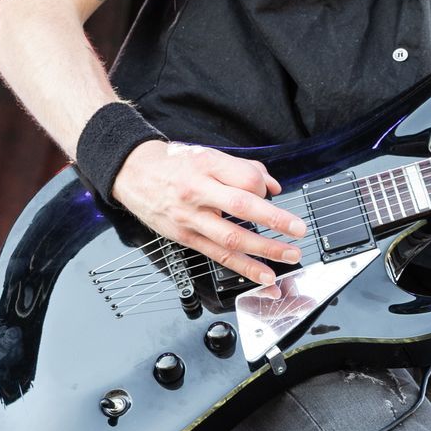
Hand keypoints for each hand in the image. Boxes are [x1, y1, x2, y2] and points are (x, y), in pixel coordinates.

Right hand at [111, 140, 307, 284]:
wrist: (132, 172)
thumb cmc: (175, 164)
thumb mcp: (209, 154)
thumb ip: (244, 169)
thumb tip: (273, 186)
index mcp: (207, 166)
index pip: (246, 178)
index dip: (264, 188)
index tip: (273, 194)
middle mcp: (198, 192)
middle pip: (241, 207)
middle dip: (275, 220)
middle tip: (299, 230)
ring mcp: (190, 218)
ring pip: (231, 238)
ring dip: (264, 250)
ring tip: (289, 256)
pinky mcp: (184, 237)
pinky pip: (218, 255)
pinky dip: (243, 267)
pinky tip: (263, 276)